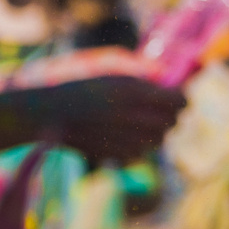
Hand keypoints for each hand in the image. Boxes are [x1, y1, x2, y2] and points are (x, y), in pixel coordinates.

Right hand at [35, 75, 184, 162]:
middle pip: (172, 123)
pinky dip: (137, 147)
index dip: (181, 100)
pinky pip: (139, 154)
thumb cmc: (83, 88)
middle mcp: (131, 116)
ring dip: (155, 132)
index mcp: (134, 92)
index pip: (179, 101)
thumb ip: (145, 80)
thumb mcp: (115, 74)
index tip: (175, 98)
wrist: (47, 113)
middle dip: (170, 116)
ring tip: (138, 123)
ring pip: (159, 140)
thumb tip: (172, 87)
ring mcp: (122, 138)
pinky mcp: (111, 155)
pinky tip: (122, 136)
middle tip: (158, 110)